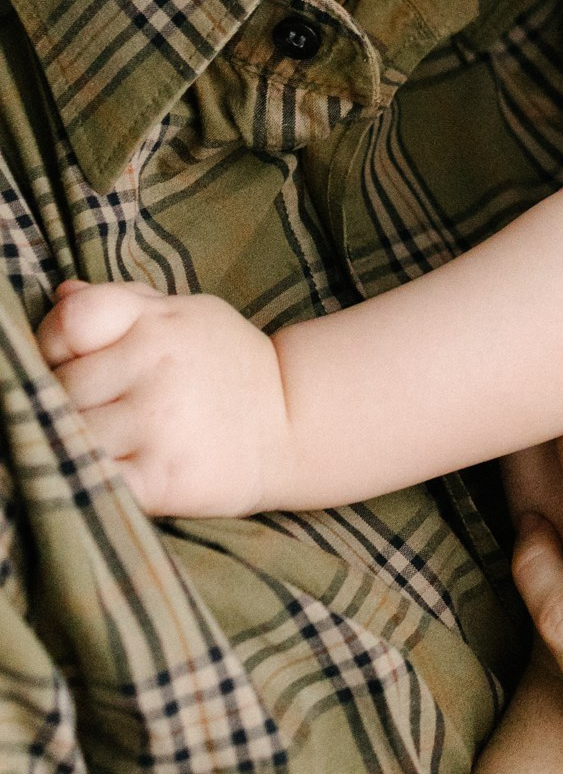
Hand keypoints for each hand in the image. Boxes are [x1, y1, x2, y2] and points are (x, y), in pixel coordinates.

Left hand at [36, 277, 293, 515]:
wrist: (296, 422)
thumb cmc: (229, 364)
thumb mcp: (186, 314)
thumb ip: (122, 302)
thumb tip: (61, 292)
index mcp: (158, 322)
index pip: (71, 321)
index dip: (54, 343)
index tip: (67, 362)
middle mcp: (156, 367)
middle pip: (61, 387)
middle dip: (63, 402)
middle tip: (92, 410)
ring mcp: (157, 424)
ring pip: (68, 436)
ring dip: (71, 444)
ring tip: (103, 443)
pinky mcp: (162, 478)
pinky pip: (91, 481)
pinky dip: (84, 481)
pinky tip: (105, 474)